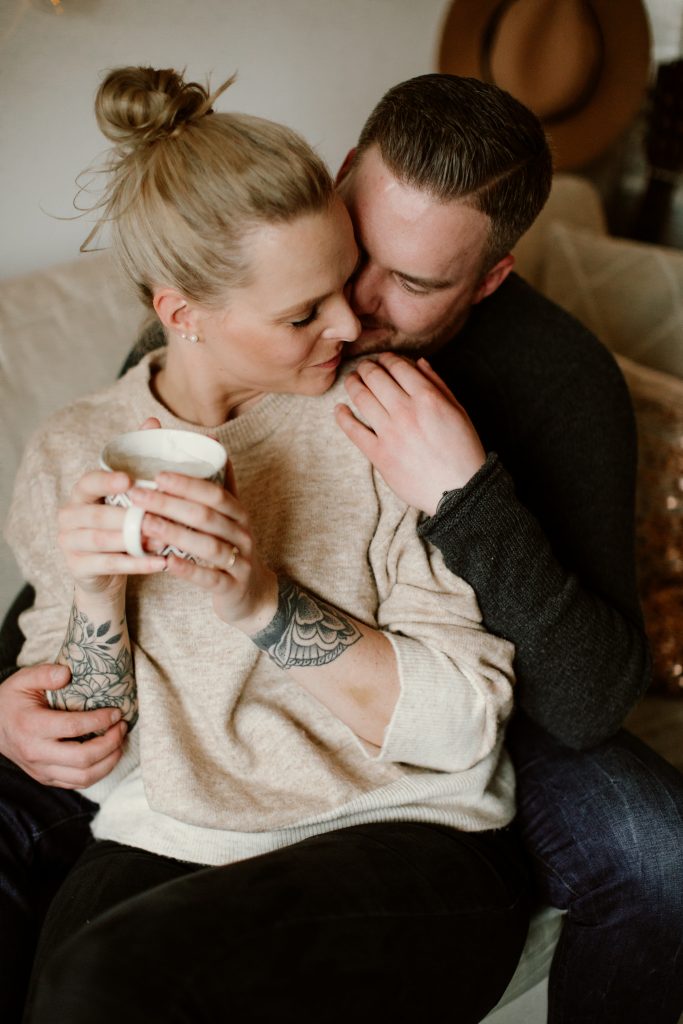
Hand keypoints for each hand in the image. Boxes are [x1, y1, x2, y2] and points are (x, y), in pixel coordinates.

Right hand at [0, 664, 126, 787]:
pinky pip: (77, 784)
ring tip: (120, 741)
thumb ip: (45, 673)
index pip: (73, 728)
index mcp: (31, 726)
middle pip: (82, 758)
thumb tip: (67, 674)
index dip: (100, 720)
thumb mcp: (23, 679)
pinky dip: (98, 772)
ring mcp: (41, 770)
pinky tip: (108, 755)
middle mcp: (36, 753)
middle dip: (110, 743)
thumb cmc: (12, 700)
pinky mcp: (46, 778)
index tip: (116, 712)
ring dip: (109, 761)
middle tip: (122, 726)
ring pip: (83, 778)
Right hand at [57, 417, 166, 595]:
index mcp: (81, 493)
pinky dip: (138, 564)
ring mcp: (70, 543)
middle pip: (97, 515)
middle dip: (130, 517)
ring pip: (103, 541)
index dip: (106, 481)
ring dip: (135, 540)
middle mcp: (70, 515)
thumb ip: (137, 458)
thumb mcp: (128, 493)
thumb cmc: (121, 522)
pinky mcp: (79, 568)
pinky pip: (110, 566)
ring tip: (166, 540)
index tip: (128, 479)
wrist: (105, 570)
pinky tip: (162, 563)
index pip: (88, 482)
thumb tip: (153, 421)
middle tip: (160, 516)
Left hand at [128, 462, 277, 631]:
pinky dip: (188, 570)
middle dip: (170, 504)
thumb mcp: (228, 515)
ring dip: (174, 534)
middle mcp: (242, 534)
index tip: (156, 475)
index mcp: (239, 513)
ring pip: (208, 546)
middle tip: (137, 496)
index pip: (215, 493)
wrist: (251, 593)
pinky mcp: (233, 588)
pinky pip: (210, 578)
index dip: (187, 483)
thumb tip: (211, 439)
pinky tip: (166, 562)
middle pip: (207, 516)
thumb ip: (218, 481)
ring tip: (145, 525)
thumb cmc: (230, 546)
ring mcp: (240, 562)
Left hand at [335, 353, 485, 514]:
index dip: (387, 358)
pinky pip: (353, 431)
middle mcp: (405, 411)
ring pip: (361, 398)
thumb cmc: (462, 449)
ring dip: (353, 384)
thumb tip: (419, 362)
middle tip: (364, 367)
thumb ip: (438, 384)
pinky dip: (342, 417)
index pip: (398, 366)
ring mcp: (390, 433)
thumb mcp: (458, 411)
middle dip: (367, 367)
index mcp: (427, 398)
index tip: (382, 359)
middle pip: (375, 378)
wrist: (459, 489)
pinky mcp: (379, 455)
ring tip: (351, 380)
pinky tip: (339, 409)